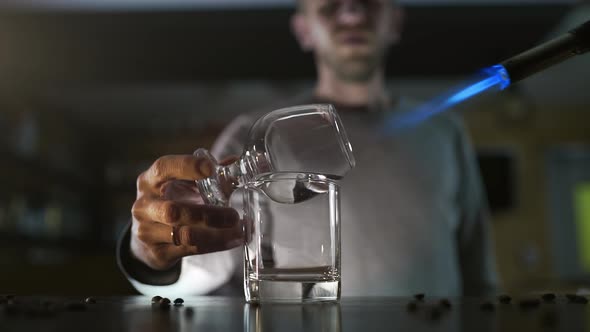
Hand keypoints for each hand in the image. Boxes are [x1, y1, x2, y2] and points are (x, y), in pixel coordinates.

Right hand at [130, 154, 242, 270]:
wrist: (147, 237)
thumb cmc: (171, 201)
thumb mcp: (184, 186)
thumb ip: (209, 176)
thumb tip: (235, 162)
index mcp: (149, 181)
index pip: (163, 168)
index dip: (186, 166)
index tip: (210, 168)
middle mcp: (144, 205)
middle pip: (173, 210)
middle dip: (208, 214)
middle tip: (234, 215)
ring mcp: (147, 231)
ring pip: (184, 234)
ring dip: (216, 234)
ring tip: (238, 230)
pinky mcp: (158, 253)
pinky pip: (190, 249)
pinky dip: (214, 245)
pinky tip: (231, 240)